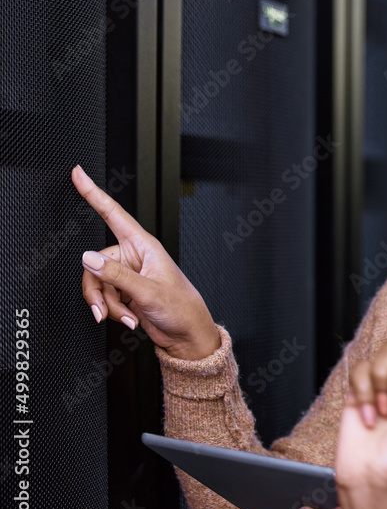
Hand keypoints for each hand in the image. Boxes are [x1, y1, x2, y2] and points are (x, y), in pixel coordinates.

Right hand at [71, 165, 219, 359]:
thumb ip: (116, 275)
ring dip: (107, 304)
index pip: (113, 213)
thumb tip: (89, 258)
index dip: (94, 193)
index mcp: (144, 246)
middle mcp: (134, 257)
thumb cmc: (181, 308)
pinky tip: (129, 318)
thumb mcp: (147, 291)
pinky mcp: (124, 290)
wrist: (186, 334)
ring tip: (126, 316)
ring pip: (97, 282)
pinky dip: (111, 310)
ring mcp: (128, 274)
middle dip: (99, 290)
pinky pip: (103, 296)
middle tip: (106, 308)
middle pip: (95, 262)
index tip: (78, 174)